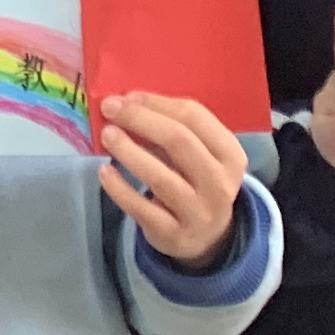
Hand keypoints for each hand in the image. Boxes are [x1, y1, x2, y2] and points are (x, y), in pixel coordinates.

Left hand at [96, 92, 248, 265]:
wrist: (206, 238)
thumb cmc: (195, 181)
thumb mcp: (199, 155)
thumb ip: (173, 128)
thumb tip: (128, 102)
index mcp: (230, 154)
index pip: (195, 117)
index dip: (157, 103)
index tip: (128, 96)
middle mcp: (220, 184)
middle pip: (179, 142)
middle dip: (140, 119)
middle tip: (109, 107)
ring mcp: (198, 212)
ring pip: (161, 177)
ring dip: (129, 152)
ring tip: (107, 135)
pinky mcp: (174, 234)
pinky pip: (143, 208)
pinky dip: (120, 189)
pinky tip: (104, 171)